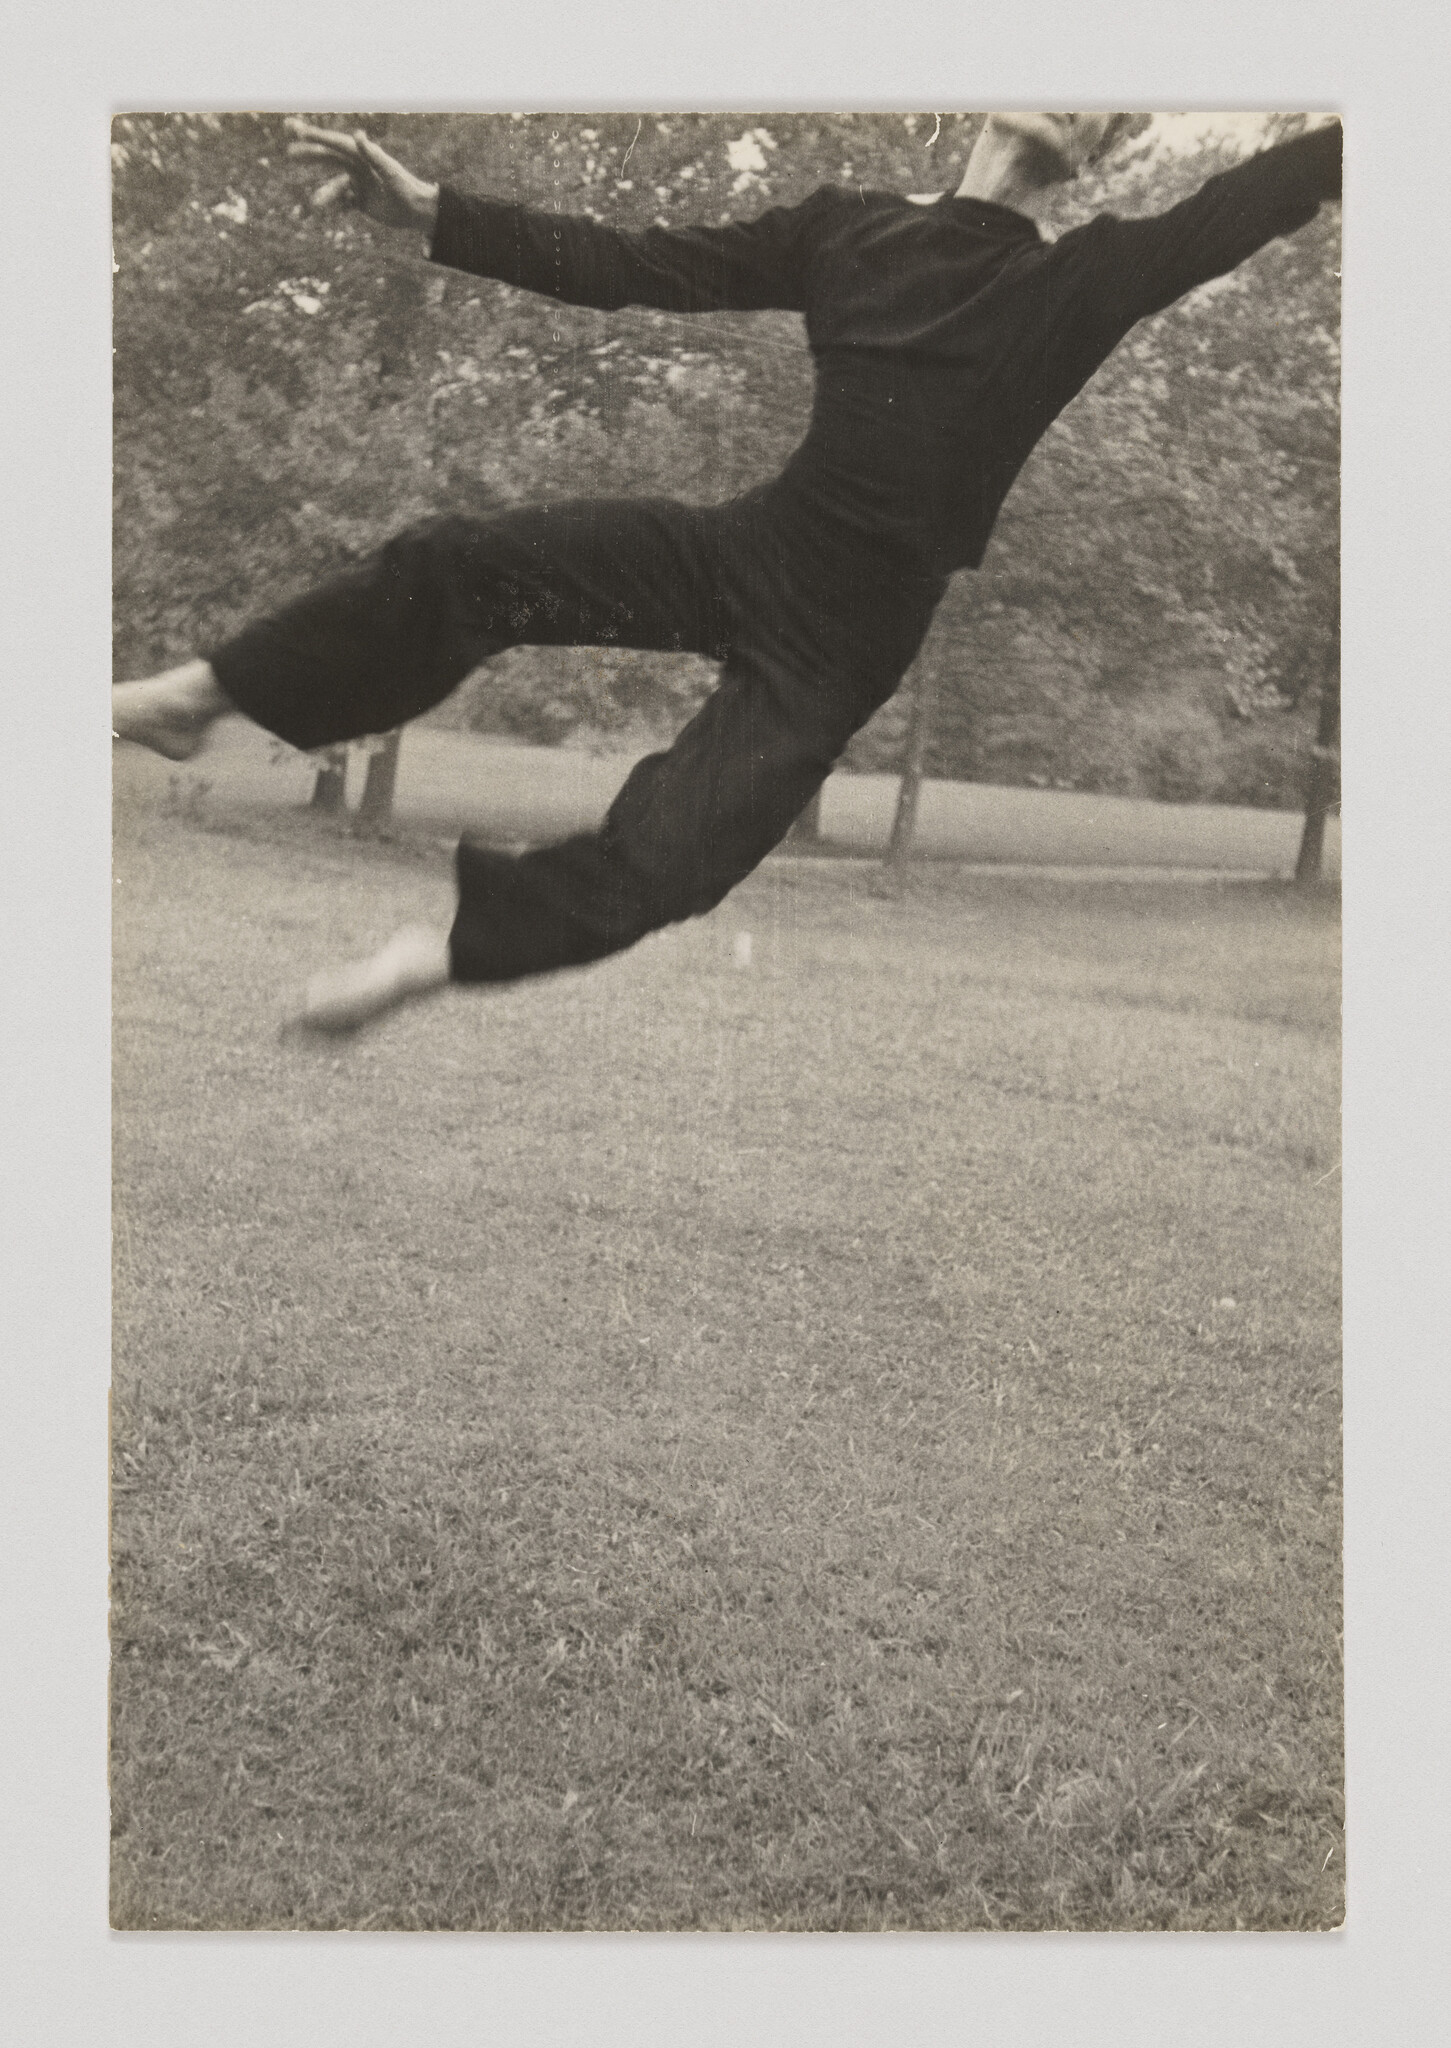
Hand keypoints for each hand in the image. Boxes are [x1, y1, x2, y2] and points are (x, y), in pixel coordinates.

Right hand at [284, 120, 438, 235]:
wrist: (418, 211)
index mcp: (363, 156)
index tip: (296, 130)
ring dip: (326, 194)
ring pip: (335, 186)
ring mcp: (359, 183)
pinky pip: (344, 202)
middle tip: (290, 153)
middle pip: (330, 158)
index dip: (316, 136)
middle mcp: (359, 167)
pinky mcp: (362, 200)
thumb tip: (358, 134)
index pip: (335, 143)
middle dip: (310, 154)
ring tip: (318, 203)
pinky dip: (338, 206)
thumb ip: (372, 154)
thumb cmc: (406, 188)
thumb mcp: (389, 172)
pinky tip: (332, 212)